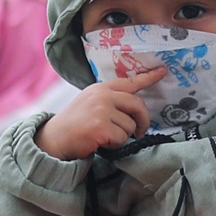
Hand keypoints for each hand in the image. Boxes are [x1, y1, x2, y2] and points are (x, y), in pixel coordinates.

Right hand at [34, 69, 163, 159]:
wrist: (53, 138)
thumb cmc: (75, 123)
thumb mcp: (91, 103)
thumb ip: (110, 100)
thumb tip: (135, 108)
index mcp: (101, 88)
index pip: (130, 82)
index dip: (148, 77)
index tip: (163, 71)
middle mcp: (102, 96)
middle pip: (138, 105)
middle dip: (143, 121)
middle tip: (140, 132)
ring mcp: (101, 110)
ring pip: (130, 126)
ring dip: (122, 136)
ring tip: (105, 136)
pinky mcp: (101, 127)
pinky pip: (122, 138)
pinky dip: (115, 144)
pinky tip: (101, 142)